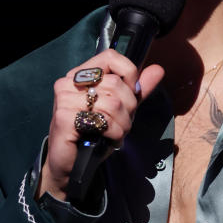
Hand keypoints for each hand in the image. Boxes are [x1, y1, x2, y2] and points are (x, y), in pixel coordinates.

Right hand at [39, 49, 164, 200]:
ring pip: (112, 103)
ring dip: (123, 124)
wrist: (72, 165)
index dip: (128, 74)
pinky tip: (109, 139)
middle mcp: (69, 82)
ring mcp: (64, 99)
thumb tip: (158, 69)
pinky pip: (103, 120)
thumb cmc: (93, 136)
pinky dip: (114, 133)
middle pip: (115, 83)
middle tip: (122, 122)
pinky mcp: (64, 117)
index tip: (132, 93)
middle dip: (128, 108)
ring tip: (116, 133)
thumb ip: (137, 90)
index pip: (110, 57)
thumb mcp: (120, 110)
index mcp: (81, 75)